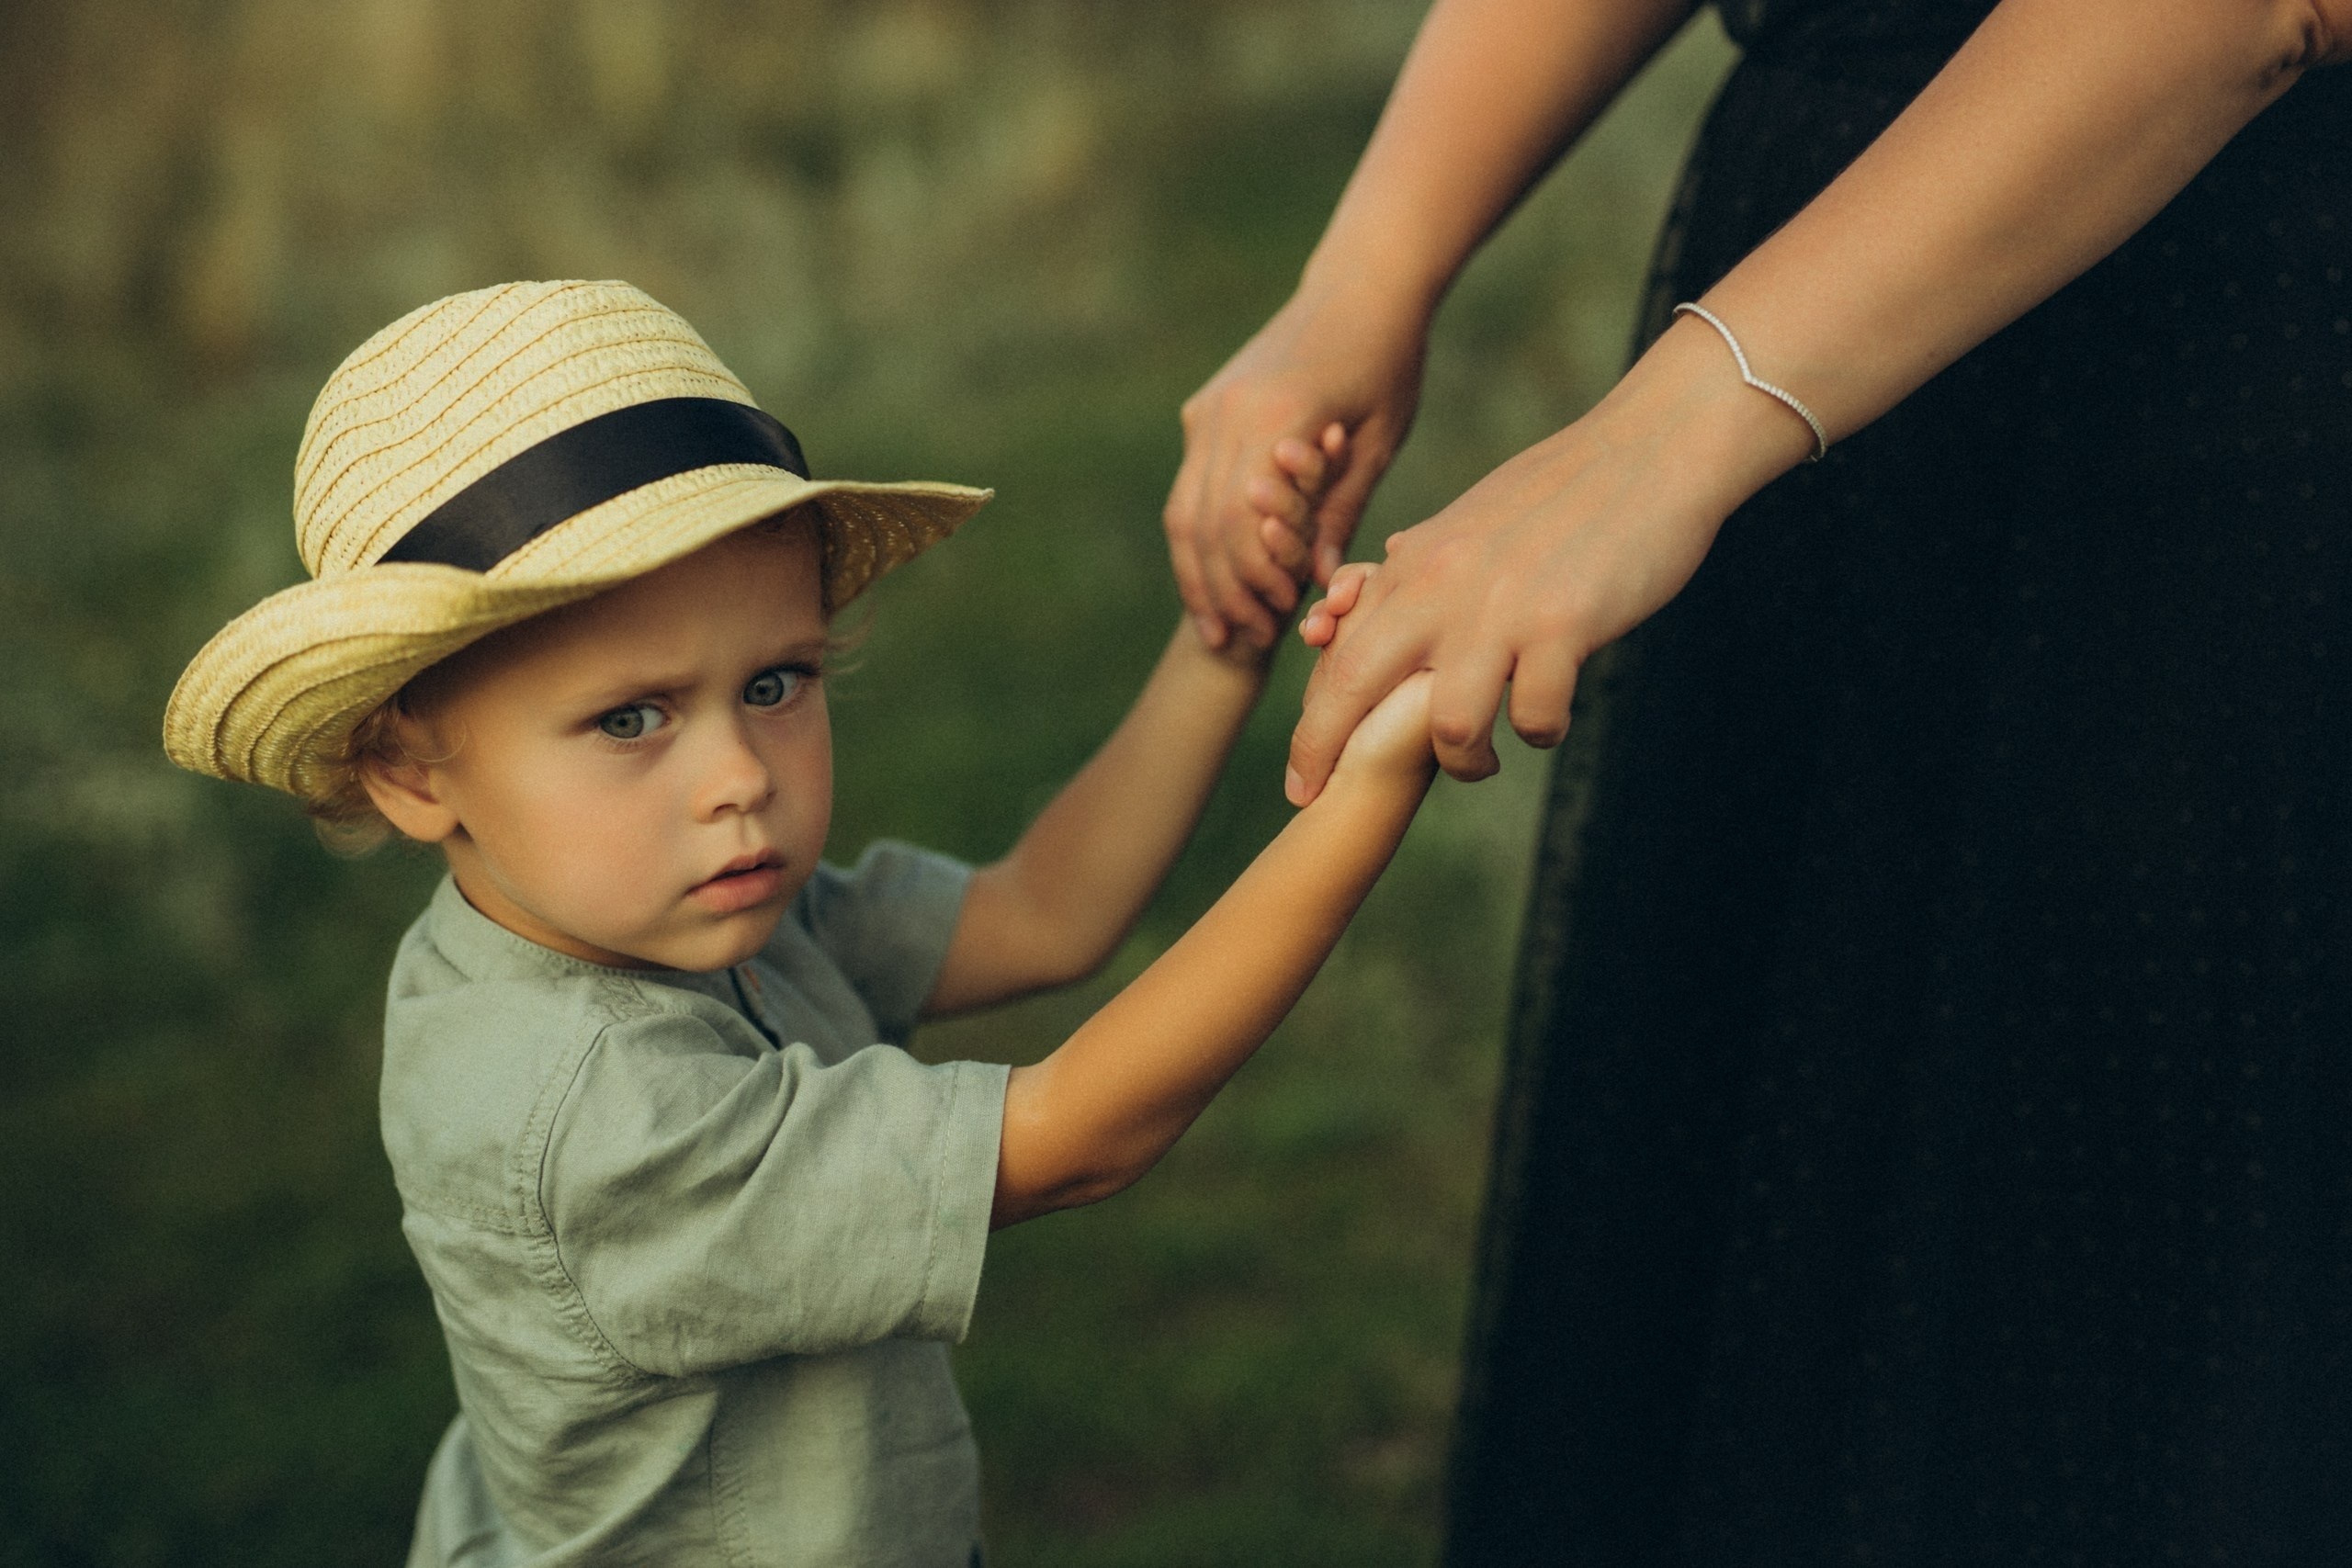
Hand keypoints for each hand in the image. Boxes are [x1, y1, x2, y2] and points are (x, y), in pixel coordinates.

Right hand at [1164, 288, 1427, 650]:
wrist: (1359, 286)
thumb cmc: (1389, 361)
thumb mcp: (1377, 442)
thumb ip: (1341, 509)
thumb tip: (1317, 581)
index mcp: (1273, 419)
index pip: (1246, 524)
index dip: (1258, 581)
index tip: (1280, 618)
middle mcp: (1225, 415)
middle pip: (1206, 526)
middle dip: (1224, 591)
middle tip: (1247, 639)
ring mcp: (1207, 411)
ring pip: (1185, 513)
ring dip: (1200, 575)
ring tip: (1220, 626)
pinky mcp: (1203, 411)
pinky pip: (1188, 490)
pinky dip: (1197, 542)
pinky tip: (1212, 581)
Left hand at [1284, 314, 1814, 803]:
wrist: (1649, 448)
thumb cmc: (1563, 491)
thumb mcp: (1469, 521)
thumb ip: (1416, 564)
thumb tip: (1364, 592)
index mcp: (1416, 563)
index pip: (1339, 652)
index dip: (1312, 721)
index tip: (1301, 773)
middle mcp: (1443, 585)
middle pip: (1355, 686)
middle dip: (1327, 755)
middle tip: (1321, 803)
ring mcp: (1502, 606)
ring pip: (1449, 724)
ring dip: (1463, 761)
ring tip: (1481, 760)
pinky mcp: (1566, 624)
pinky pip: (1535, 716)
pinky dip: (1541, 732)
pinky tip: (1550, 720)